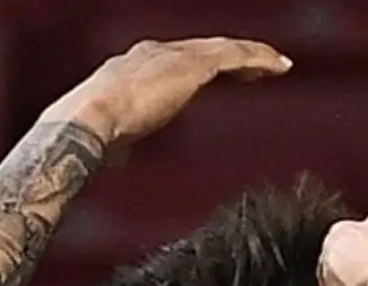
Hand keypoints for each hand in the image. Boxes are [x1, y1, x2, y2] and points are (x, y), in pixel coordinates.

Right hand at [43, 38, 291, 149]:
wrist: (89, 122)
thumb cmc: (92, 135)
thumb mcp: (110, 135)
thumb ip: (122, 139)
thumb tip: (118, 154)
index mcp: (132, 66)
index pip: (175, 61)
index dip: (198, 67)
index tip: (215, 75)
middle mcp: (154, 53)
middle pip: (204, 50)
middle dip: (230, 57)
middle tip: (257, 66)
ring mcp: (174, 55)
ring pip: (224, 49)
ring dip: (253, 56)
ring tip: (278, 65)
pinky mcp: (192, 65)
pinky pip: (234, 57)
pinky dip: (258, 59)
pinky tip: (278, 67)